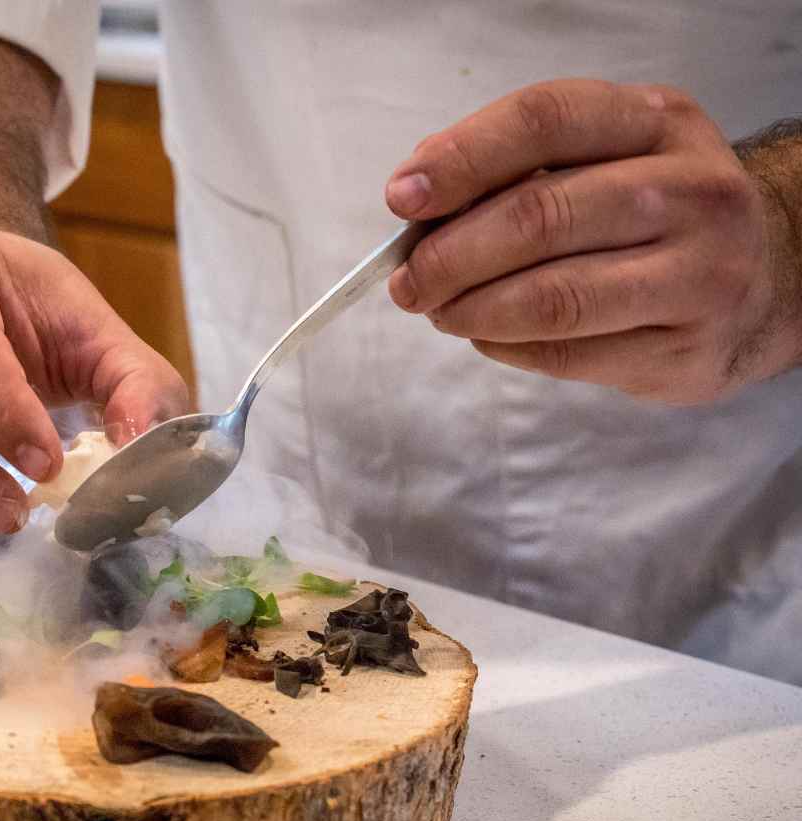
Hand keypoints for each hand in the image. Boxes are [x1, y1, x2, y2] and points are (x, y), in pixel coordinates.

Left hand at [385, 79, 800, 404]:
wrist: (766, 278)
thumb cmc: (651, 211)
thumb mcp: (602, 158)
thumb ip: (515, 166)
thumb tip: (416, 199)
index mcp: (659, 122)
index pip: (545, 121)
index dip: (462, 158)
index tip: (402, 198)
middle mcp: (693, 191)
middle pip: (540, 216)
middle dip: (450, 255)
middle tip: (408, 281)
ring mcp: (700, 274)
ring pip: (553, 297)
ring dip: (471, 310)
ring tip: (441, 310)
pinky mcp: (688, 349)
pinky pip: (567, 352)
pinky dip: (506, 346)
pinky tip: (489, 334)